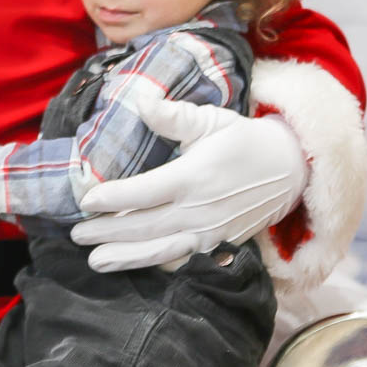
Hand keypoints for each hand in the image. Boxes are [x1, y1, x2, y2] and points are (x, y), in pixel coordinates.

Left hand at [70, 98, 306, 272]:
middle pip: (145, 226)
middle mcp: (200, 209)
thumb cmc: (243, 139)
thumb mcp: (211, 119)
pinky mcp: (218, 243)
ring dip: (126, 257)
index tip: (85, 201)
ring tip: (95, 262)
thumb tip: (142, 100)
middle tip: (76, 234)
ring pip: (161, 249)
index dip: (113, 198)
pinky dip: (155, 263)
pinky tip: (131, 265)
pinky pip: (181, 257)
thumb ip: (174, 116)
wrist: (290, 169)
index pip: (145, 192)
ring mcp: (210, 231)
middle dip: (108, 231)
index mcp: (194, 176)